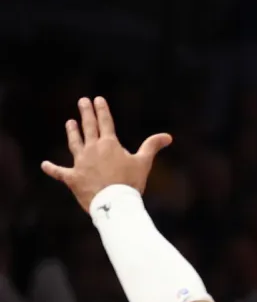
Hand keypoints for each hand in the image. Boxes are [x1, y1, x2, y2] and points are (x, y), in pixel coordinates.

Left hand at [41, 97, 171, 210]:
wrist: (113, 202)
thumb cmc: (130, 182)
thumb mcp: (144, 162)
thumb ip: (152, 146)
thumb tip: (168, 136)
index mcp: (109, 144)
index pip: (105, 122)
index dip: (102, 110)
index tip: (98, 99)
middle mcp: (92, 149)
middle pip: (88, 127)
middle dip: (86, 113)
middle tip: (82, 101)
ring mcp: (80, 163)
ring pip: (74, 143)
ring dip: (72, 132)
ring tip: (70, 122)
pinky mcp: (72, 178)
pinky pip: (59, 172)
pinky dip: (52, 169)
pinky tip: (45, 165)